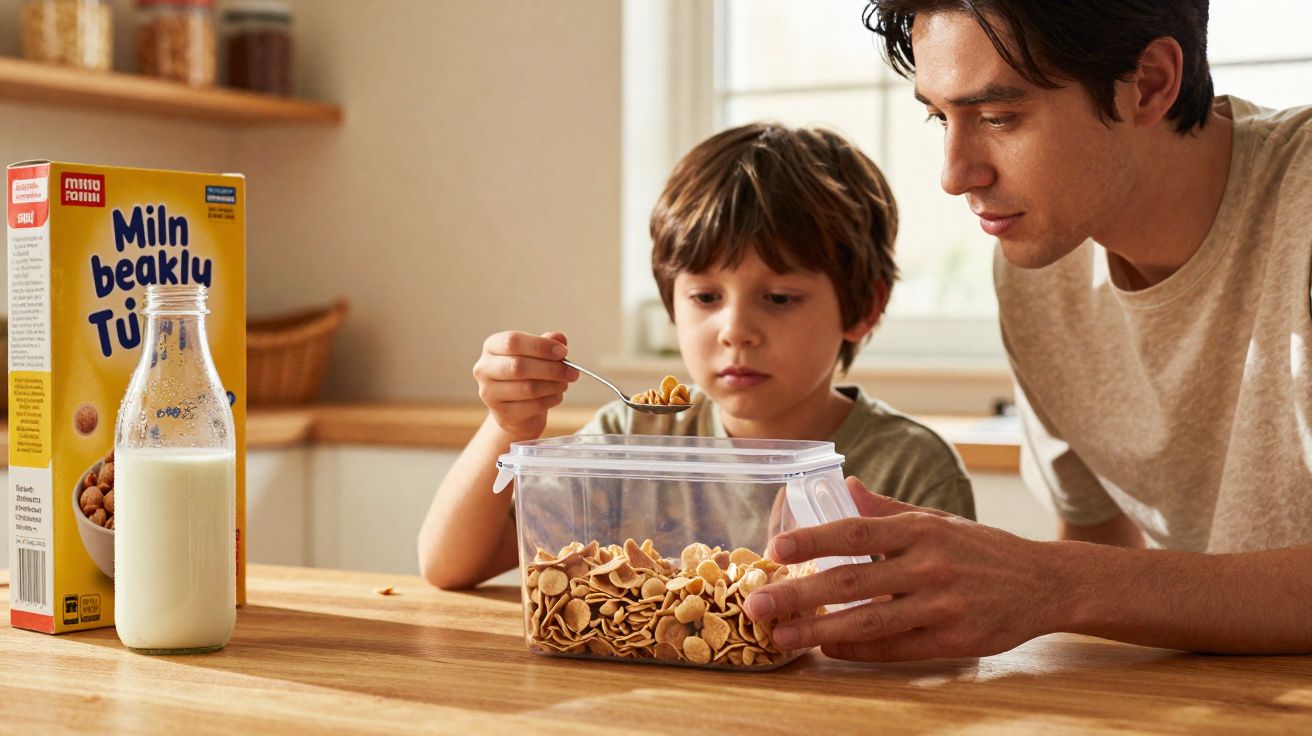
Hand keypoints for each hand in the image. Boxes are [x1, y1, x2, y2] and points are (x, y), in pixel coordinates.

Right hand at [473, 330, 578, 438]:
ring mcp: (490, 393)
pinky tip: (556, 396)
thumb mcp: (536, 355)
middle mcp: (485, 369)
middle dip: (551, 369)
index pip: (513, 342)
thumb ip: (547, 343)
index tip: (562, 351)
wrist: (517, 410)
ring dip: (553, 385)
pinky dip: (550, 400)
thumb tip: (559, 338)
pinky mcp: (502, 414)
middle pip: (518, 366)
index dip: (540, 346)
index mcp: (492, 347)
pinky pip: (532, 406)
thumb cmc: (526, 375)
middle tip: (572, 371)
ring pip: (527, 388)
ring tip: (564, 383)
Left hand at [743, 477, 1062, 660]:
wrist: (1045, 583)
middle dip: (799, 594)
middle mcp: (928, 565)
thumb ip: (887, 509)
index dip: (813, 540)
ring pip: (868, 621)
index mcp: (920, 530)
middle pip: (852, 581)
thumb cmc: (981, 549)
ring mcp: (940, 606)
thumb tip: (845, 487)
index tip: (776, 550)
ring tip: (782, 635)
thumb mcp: (937, 520)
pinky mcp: (951, 639)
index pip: (855, 531)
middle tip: (759, 603)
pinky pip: (894, 649)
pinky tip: (827, 649)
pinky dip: (857, 650)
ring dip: (819, 631)